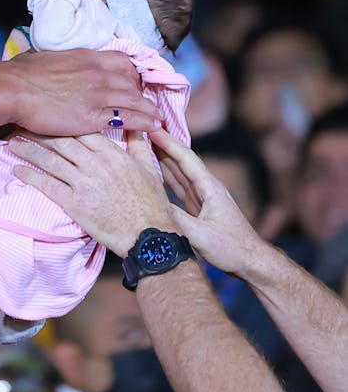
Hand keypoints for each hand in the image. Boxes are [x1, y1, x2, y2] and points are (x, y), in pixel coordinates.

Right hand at [6, 49, 161, 136]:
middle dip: (142, 94)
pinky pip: (128, 117)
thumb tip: (50, 63)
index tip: (135, 83)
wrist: (12, 89)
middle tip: (148, 105)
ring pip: (135, 99)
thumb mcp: (45, 58)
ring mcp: (98, 93)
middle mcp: (98, 72)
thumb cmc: (21, 75)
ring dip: (149, 109)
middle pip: (132, 81)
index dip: (132, 74)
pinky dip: (144, 122)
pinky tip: (154, 126)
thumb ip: (58, 62)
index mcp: (87, 56)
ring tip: (158, 118)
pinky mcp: (93, 115)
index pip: (122, 61)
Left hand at [9, 131, 176, 254]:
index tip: (47, 115)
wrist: (148, 235)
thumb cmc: (151, 203)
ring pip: (50, 161)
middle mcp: (95, 164)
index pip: (82, 129)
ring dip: (29, 151)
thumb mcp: (148, 168)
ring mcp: (84, 183)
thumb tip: (137, 124)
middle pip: (61, 141)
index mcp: (112, 154)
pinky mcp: (75, 203)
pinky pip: (47, 185)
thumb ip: (138, 144)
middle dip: (39, 131)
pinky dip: (30, 176)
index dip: (62, 120)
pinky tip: (17, 170)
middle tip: (21, 124)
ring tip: (12, 143)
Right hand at [149, 129, 267, 276]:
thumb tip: (150, 205)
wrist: (251, 261)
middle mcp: (207, 187)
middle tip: (141, 132)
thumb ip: (176, 219)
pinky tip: (155, 173)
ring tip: (143, 146)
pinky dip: (165, 177)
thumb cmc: (231, 248)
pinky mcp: (199, 207)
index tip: (151, 129)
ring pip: (179, 172)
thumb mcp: (200, 235)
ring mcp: (203, 197)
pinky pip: (179, 187)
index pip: (186, 158)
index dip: (168, 143)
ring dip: (162, 159)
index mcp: (210, 188)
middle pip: (181, 161)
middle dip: (162, 145)